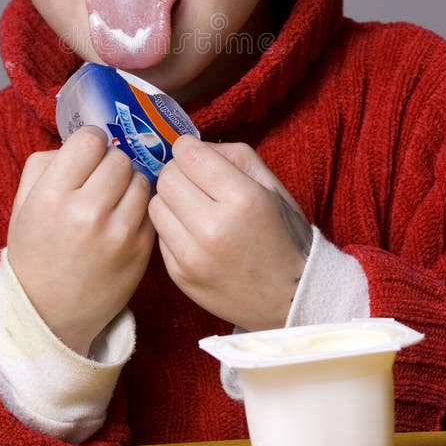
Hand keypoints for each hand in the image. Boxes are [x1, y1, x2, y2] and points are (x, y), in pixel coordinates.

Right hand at [7, 126, 154, 354]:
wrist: (48, 314)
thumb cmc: (35, 252)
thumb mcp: (23, 204)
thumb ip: (45, 163)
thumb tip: (83, 142)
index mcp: (52, 195)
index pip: (90, 140)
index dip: (90, 144)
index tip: (88, 156)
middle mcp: (86, 212)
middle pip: (119, 157)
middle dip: (111, 163)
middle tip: (101, 180)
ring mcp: (118, 233)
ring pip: (141, 180)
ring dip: (129, 184)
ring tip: (114, 199)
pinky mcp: (141, 251)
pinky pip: (151, 209)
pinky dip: (140, 209)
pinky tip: (123, 220)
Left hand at [148, 135, 311, 330]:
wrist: (290, 298)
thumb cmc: (284, 236)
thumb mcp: (271, 185)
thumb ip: (233, 155)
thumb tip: (193, 147)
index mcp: (242, 199)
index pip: (188, 156)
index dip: (189, 148)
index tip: (196, 155)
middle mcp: (213, 228)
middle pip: (166, 178)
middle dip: (178, 172)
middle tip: (195, 181)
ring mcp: (192, 256)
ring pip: (155, 205)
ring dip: (170, 200)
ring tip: (192, 207)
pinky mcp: (179, 276)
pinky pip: (159, 234)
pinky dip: (171, 227)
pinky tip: (193, 233)